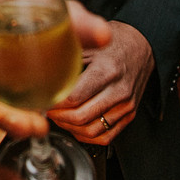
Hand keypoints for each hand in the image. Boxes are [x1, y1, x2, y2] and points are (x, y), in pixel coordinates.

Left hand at [45, 21, 153, 145]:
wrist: (141, 47)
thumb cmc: (113, 43)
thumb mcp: (88, 44)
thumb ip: (67, 57)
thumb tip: (39, 68)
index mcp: (105, 71)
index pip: (74, 97)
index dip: (53, 102)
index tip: (41, 99)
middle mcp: (118, 91)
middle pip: (81, 117)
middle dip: (58, 117)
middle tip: (46, 109)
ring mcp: (126, 106)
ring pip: (92, 131)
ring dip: (70, 128)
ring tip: (58, 117)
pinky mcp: (130, 115)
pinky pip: (106, 137)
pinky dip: (87, 136)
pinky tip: (75, 126)